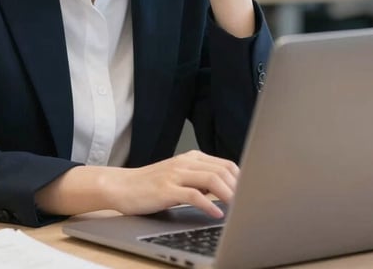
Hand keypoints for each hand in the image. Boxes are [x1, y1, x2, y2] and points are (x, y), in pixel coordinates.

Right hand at [105, 150, 238, 218]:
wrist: (121, 186)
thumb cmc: (150, 185)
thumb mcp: (178, 177)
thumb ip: (199, 180)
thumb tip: (226, 191)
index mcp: (191, 158)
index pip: (225, 164)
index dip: (241, 179)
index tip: (251, 193)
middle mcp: (185, 162)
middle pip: (222, 171)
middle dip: (239, 188)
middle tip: (248, 203)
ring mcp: (175, 174)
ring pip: (211, 179)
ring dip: (228, 195)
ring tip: (238, 207)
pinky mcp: (166, 189)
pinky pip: (193, 195)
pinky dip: (209, 205)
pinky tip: (216, 213)